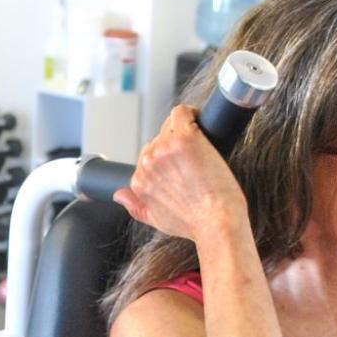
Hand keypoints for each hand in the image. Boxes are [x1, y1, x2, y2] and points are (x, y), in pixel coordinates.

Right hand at [113, 105, 246, 242]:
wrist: (218, 222)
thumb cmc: (196, 223)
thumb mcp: (157, 220)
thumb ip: (135, 206)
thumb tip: (119, 195)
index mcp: (139, 181)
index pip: (149, 156)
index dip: (168, 157)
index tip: (183, 163)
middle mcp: (147, 163)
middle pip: (159, 139)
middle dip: (175, 144)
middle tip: (195, 159)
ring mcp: (164, 148)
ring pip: (171, 125)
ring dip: (186, 130)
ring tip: (201, 148)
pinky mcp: (185, 138)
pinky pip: (183, 112)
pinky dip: (192, 113)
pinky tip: (201, 123)